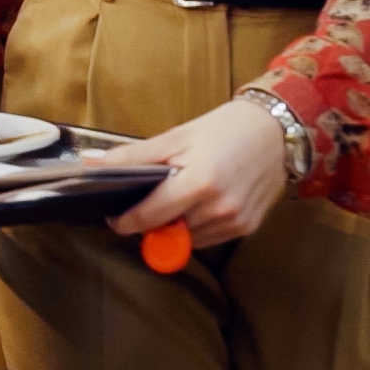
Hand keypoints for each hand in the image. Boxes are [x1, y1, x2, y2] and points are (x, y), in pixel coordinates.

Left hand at [103, 99, 288, 247]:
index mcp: (199, 182)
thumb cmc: (223, 130)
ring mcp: (236, 221)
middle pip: (167, 231)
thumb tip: (92, 164)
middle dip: (150, 222)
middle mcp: (220, 208)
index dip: (126, 221)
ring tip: (176, 199)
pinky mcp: (248, 228)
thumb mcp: (175, 137)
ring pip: (187, 239)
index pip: (149, 216)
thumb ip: (133, 156)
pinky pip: (208, 239)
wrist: (276, 131)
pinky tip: (198, 205)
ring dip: (174, 227)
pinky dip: (196, 228)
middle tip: (144, 203)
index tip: (114, 218)